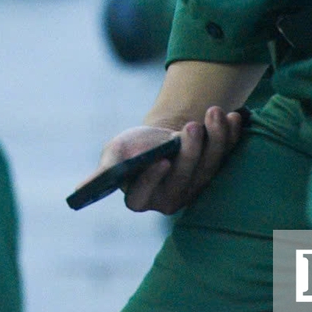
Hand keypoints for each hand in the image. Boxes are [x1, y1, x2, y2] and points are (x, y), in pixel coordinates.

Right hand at [89, 107, 244, 214]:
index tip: (162, 160)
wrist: (162, 136)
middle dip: (190, 151)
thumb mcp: (116, 153)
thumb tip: (78, 190)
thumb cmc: (135, 146)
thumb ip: (104, 170)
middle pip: (183, 179)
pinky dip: (229, 136)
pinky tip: (232, 117)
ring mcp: (194, 189)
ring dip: (214, 139)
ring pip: (208, 168)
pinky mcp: (213, 175)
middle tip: (191, 126)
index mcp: (140, 197)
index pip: (143, 196)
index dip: (153, 179)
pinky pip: (225, 158)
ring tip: (214, 112)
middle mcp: (169, 198)